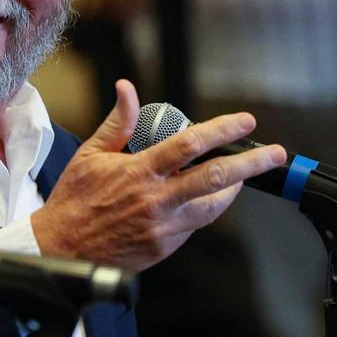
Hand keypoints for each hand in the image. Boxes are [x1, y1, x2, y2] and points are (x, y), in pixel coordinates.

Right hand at [31, 80, 286, 271]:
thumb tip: (127, 89)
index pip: (189, 145)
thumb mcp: (90, 153)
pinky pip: (194, 225)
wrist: (62, 247)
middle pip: (215, 178)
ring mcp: (163, 226)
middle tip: (274, 154)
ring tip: (244, 177)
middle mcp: (156, 199)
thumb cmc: (74, 199)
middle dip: (251, 164)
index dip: (221, 130)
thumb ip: (118, 122)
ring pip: (212, 206)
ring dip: (234, 190)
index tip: (243, 121)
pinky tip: (204, 199)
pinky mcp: (164, 246)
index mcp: (138, 171)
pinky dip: (204, 209)